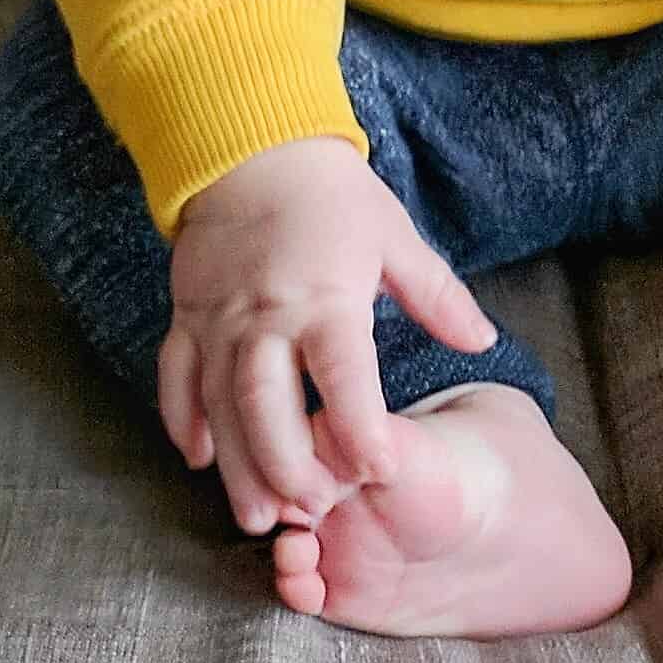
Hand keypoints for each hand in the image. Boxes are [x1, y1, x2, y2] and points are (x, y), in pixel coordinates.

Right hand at [155, 136, 497, 532]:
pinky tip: (198, 458)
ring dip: (236, 464)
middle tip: (310, 513)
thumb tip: (484, 340)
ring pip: (220, 404)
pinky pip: (177, 376)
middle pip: (267, 404)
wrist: (251, 144)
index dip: (360, 428)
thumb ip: (437, 296)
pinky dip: (183, 419)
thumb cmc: (332, 194)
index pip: (344, 376)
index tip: (378, 472)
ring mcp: (219, 318)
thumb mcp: (393, 237)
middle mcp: (266, 315)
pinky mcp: (187, 314)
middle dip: (287, 466)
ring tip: (255, 518)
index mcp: (325, 297)